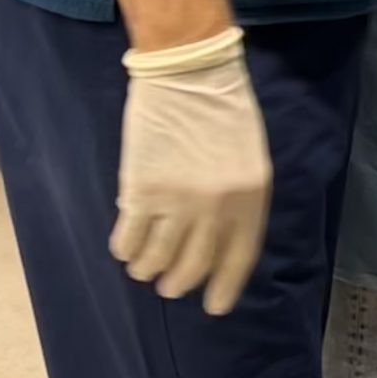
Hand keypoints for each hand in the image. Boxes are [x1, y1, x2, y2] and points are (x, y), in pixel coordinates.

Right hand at [110, 30, 272, 316]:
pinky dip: (125, 249)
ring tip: (144, 268)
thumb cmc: (223, 108)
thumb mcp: (250, 158)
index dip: (223, 287)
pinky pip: (128, 239)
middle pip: (194, 266)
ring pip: (156, 259)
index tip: (213, 307)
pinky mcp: (142, 191)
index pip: (238, 259)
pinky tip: (125, 248)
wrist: (189, 70)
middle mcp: (217, 207)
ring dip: (147, 269)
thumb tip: (217, 241)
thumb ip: (238, 200)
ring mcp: (177, 201)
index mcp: (252, 197)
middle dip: (179, 282)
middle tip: (170, 286)